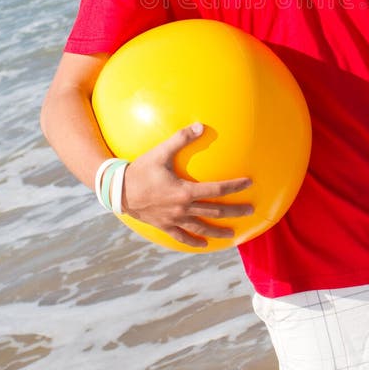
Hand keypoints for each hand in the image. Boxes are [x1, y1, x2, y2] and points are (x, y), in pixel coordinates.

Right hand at [120, 122, 252, 246]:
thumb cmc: (140, 169)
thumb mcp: (161, 152)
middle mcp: (182, 208)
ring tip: (233, 235)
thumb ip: (181, 138)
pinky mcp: (164, 225)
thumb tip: (200, 125)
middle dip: (234, 211)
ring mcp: (174, 219)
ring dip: (219, 231)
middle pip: (215, 211)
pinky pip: (182, 236)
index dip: (234, 186)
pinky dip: (194, 241)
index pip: (216, 190)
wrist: (118, 191)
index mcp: (184, 191)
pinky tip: (204, 244)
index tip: (249, 183)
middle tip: (250, 211)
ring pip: (201, 227)